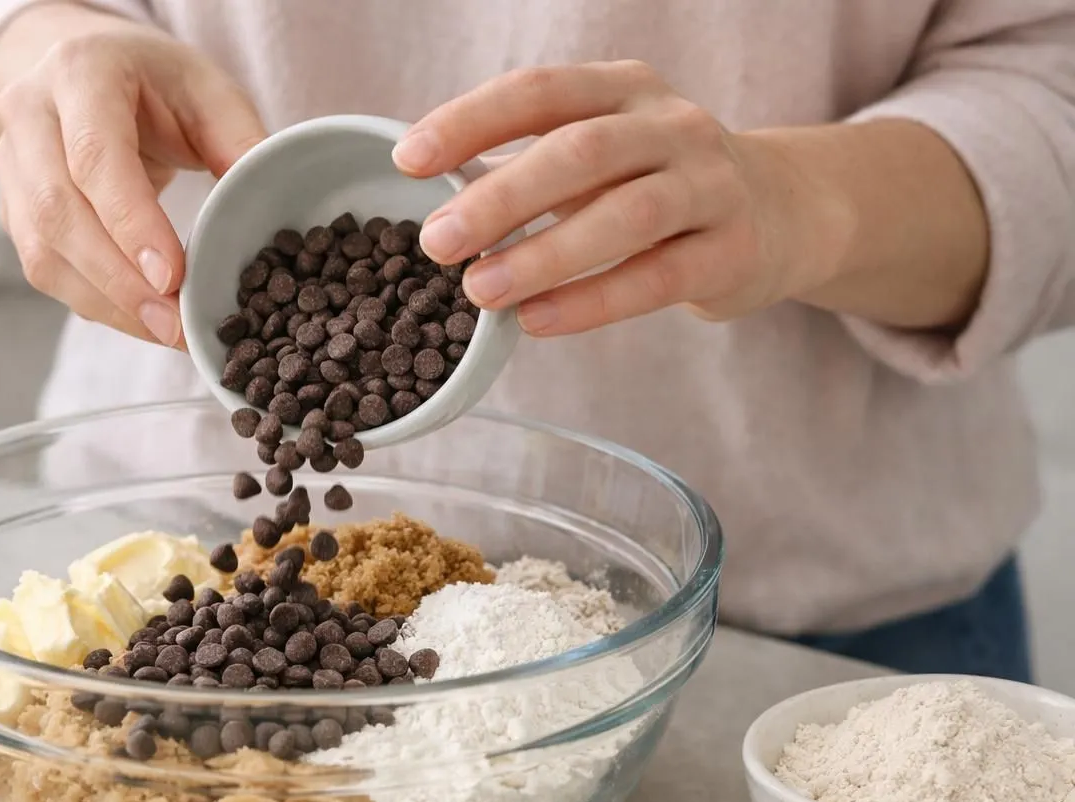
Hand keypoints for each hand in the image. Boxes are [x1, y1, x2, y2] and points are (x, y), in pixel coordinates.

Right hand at [0, 6, 264, 347]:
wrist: (85, 71)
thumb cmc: (154, 82)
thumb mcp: (207, 90)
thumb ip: (239, 142)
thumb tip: (265, 213)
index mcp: (80, 70)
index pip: (95, 156)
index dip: (131, 222)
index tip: (172, 278)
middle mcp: (28, 113)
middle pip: (59, 211)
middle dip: (119, 280)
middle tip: (173, 324)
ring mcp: (9, 163)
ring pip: (43, 250)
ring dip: (106, 302)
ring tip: (165, 332)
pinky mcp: (11, 208)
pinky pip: (44, 268)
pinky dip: (94, 302)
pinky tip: (139, 319)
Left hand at [394, 61, 846, 336]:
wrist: (784, 211)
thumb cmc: (657, 183)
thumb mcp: (601, 154)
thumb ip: (529, 168)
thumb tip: (434, 203)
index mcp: (623, 89)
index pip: (539, 92)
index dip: (470, 121)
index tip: (408, 160)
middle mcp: (671, 125)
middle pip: (579, 150)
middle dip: (500, 197)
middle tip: (435, 243)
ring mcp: (710, 185)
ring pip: (622, 215)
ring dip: (543, 256)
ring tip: (479, 291)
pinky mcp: (733, 251)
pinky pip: (657, 278)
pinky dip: (591, 303)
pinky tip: (538, 322)